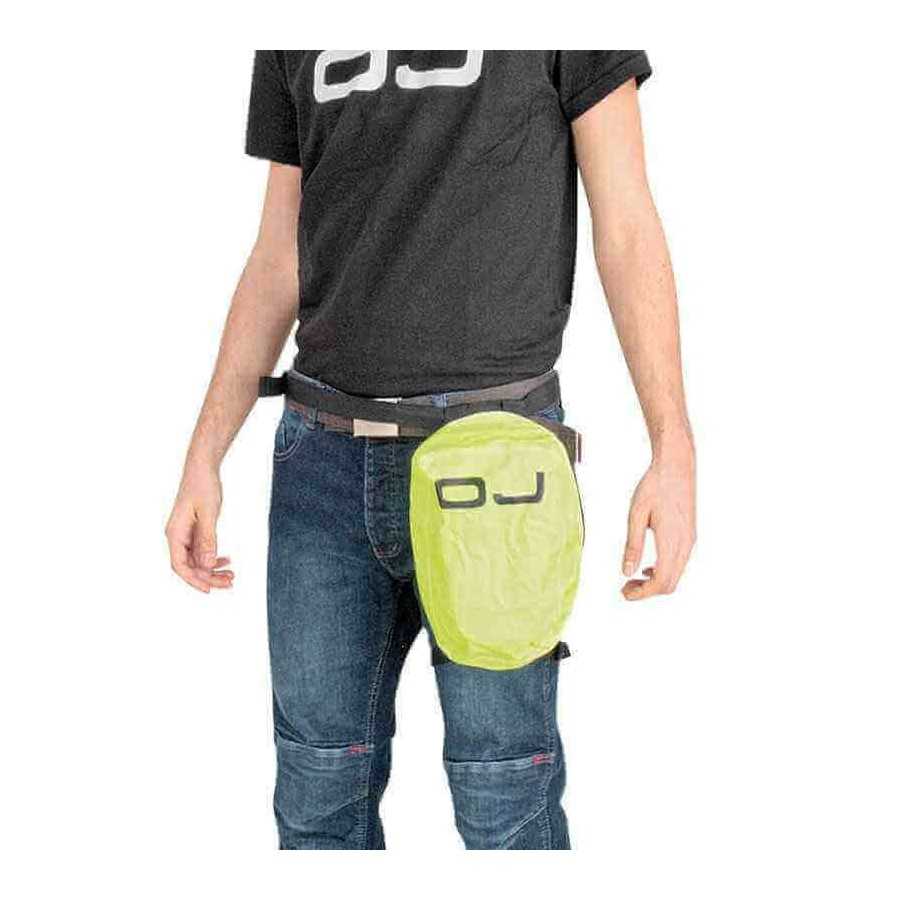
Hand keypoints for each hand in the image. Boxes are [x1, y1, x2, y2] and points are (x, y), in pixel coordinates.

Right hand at [165, 462, 233, 592]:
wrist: (202, 467)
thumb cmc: (203, 486)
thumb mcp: (208, 513)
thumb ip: (208, 539)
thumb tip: (208, 564)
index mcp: (175, 533)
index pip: (179, 566)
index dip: (194, 580)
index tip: (210, 589)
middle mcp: (177, 536)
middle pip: (190, 566)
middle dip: (209, 577)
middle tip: (230, 582)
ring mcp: (185, 534)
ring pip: (197, 560)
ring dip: (213, 569)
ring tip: (231, 575)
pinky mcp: (194, 530)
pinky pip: (201, 550)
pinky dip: (213, 557)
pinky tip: (227, 560)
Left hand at [622, 452, 695, 599]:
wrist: (677, 465)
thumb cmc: (655, 485)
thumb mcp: (636, 515)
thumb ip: (632, 545)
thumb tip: (626, 572)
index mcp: (671, 540)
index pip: (661, 581)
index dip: (642, 593)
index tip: (624, 593)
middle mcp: (685, 544)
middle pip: (670, 584)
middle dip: (647, 591)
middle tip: (625, 588)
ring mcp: (690, 540)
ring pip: (676, 576)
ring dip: (655, 583)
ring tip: (633, 579)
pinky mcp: (690, 535)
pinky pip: (679, 564)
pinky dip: (663, 572)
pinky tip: (647, 567)